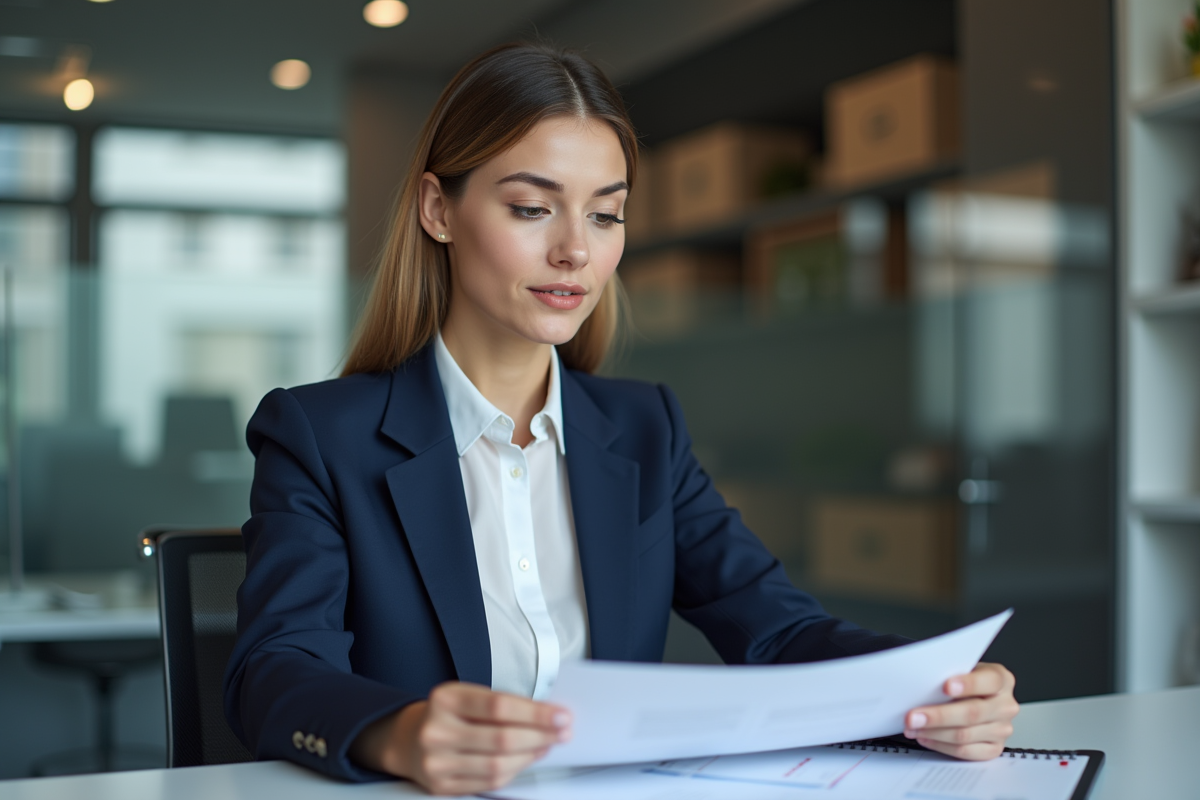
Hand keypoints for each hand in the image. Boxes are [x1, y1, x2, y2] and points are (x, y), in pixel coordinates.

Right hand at [351, 682, 570, 795]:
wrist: (409, 739)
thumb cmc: (449, 714)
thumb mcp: (468, 696)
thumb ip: (502, 705)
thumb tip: (549, 716)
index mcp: (445, 699)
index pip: (499, 706)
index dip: (535, 713)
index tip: (561, 715)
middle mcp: (436, 731)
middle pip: (501, 739)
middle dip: (540, 736)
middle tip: (563, 732)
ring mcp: (436, 762)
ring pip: (497, 765)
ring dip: (531, 756)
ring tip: (547, 745)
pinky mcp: (440, 786)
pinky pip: (488, 782)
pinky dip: (514, 771)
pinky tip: (527, 759)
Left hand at [903, 662, 1017, 759]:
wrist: (978, 698)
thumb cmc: (965, 682)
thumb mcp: (961, 671)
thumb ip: (950, 675)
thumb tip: (922, 686)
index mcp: (1002, 680)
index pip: (989, 681)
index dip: (968, 684)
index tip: (945, 687)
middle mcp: (1005, 706)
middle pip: (972, 713)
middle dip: (939, 715)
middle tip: (913, 716)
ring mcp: (1002, 729)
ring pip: (965, 735)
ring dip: (934, 732)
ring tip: (912, 728)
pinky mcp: (993, 749)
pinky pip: (965, 751)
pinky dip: (940, 745)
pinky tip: (925, 737)